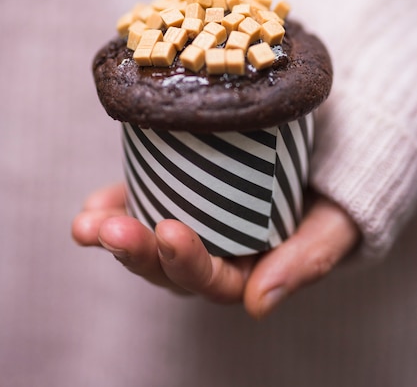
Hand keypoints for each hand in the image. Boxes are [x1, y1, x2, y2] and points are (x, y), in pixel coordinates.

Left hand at [72, 183, 359, 317]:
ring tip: (86, 225)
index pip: (213, 279)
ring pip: (145, 241)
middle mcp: (213, 254)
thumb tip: (258, 304)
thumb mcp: (333, 225)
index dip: (187, 261)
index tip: (170, 231)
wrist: (325, 158)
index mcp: (249, 272)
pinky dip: (113, 206)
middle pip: (168, 265)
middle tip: (110, 230)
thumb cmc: (332, 196)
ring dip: (112, 233)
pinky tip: (92, 207)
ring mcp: (190, 225)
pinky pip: (139, 206)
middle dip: (137, 251)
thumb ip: (307, 261)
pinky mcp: (175, 195)